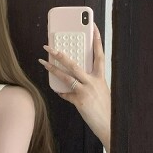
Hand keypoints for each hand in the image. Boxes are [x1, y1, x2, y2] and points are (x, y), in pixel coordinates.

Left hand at [39, 24, 110, 152]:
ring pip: (66, 76)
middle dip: (60, 54)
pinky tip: (57, 90)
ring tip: (43, 62)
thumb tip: (74, 78)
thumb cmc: (104, 108)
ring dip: (52, 68)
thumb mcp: (100, 91)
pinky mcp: (79, 101)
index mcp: (100, 77)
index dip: (96, 39)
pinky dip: (60, 92)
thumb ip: (88, 82)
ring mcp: (86, 91)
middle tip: (49, 47)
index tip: (92, 26)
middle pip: (74, 63)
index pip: (99, 54)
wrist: (109, 125)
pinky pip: (65, 94)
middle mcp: (93, 81)